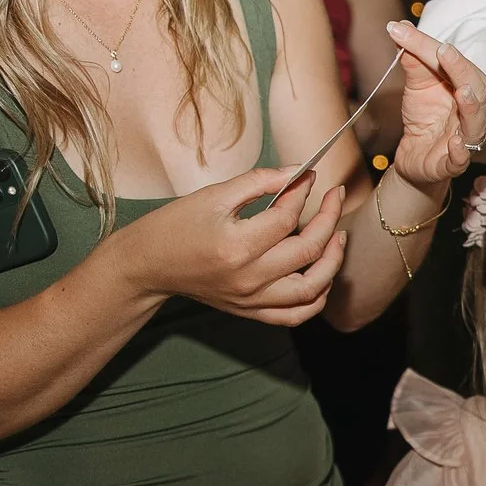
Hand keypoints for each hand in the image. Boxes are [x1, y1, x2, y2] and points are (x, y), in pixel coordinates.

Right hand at [116, 165, 346, 324]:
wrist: (147, 265)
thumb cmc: (175, 226)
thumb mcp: (213, 195)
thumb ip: (259, 181)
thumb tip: (298, 171)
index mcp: (236, 246)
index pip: (287, 217)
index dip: (302, 192)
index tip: (308, 176)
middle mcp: (248, 278)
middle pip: (308, 251)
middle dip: (329, 219)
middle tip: (335, 198)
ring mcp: (251, 299)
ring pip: (312, 289)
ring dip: (332, 262)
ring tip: (338, 236)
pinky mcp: (250, 311)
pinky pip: (296, 314)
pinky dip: (317, 297)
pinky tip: (323, 274)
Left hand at [385, 20, 485, 188]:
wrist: (415, 155)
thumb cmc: (425, 117)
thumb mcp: (417, 84)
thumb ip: (413, 59)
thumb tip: (399, 28)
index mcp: (471, 88)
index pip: (457, 64)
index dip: (431, 47)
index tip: (403, 32)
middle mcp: (475, 113)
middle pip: (478, 90)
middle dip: (462, 71)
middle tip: (443, 52)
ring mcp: (466, 139)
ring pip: (477, 123)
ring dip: (472, 107)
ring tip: (463, 92)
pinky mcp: (452, 164)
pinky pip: (462, 160)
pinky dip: (461, 152)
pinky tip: (456, 142)